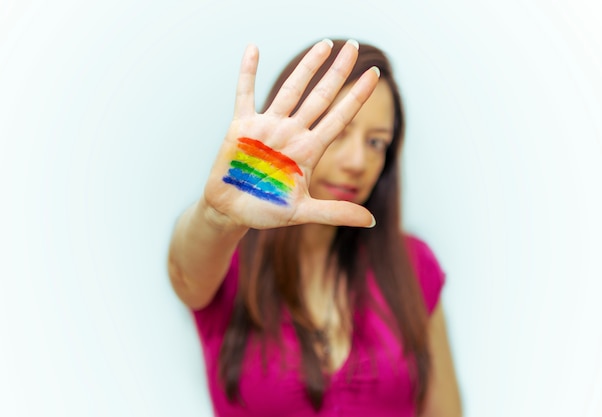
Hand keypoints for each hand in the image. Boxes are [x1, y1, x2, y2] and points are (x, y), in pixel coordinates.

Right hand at [204, 39, 379, 229]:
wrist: (231, 212)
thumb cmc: (266, 211)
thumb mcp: (302, 213)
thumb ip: (335, 213)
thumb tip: (371, 221)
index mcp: (309, 151)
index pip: (340, 118)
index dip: (357, 96)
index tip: (375, 75)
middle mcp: (292, 133)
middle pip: (321, 96)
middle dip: (338, 71)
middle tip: (354, 45)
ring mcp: (269, 127)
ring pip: (291, 89)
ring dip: (307, 67)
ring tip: (324, 45)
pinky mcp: (242, 126)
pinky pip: (246, 93)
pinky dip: (249, 71)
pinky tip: (254, 48)